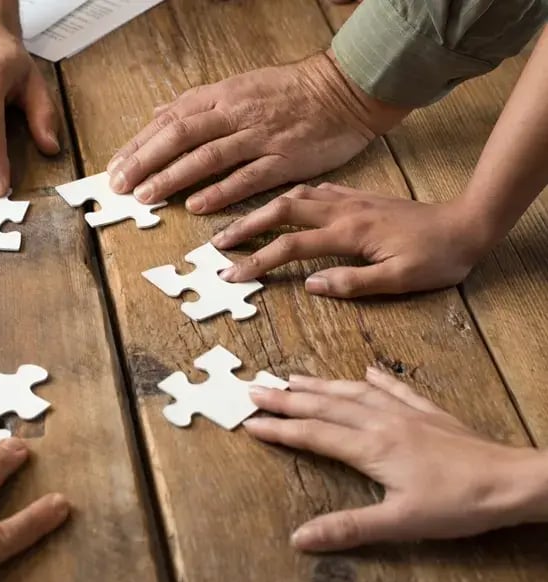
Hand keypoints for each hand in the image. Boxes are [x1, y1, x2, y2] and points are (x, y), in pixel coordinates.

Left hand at [106, 52, 407, 213]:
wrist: (344, 91)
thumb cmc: (290, 91)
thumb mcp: (239, 86)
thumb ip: (199, 103)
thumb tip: (160, 114)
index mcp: (223, 96)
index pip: (171, 120)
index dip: (140, 144)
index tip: (116, 166)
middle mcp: (236, 114)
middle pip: (180, 136)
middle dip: (145, 161)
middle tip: (121, 185)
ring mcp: (260, 137)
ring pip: (208, 156)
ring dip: (173, 177)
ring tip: (147, 196)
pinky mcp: (285, 159)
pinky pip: (248, 177)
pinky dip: (221, 191)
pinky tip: (197, 205)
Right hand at [212, 183, 493, 297]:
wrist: (468, 224)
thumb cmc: (437, 258)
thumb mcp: (399, 280)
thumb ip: (353, 283)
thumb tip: (310, 285)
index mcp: (349, 233)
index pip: (291, 247)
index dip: (258, 261)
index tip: (231, 274)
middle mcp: (343, 210)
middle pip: (282, 211)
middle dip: (246, 226)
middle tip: (219, 243)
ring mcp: (350, 200)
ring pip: (295, 195)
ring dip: (264, 209)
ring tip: (241, 223)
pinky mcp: (359, 197)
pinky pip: (316, 190)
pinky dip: (292, 196)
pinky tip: (285, 204)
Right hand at [244, 368, 544, 551]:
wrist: (512, 481)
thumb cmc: (456, 504)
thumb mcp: (399, 523)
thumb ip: (348, 528)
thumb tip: (299, 538)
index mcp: (370, 446)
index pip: (313, 435)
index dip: (280, 429)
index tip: (250, 422)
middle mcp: (381, 422)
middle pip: (325, 407)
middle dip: (288, 399)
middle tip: (256, 389)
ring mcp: (406, 413)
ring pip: (353, 393)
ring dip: (320, 385)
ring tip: (293, 377)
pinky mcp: (428, 413)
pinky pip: (395, 389)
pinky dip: (377, 379)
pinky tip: (366, 372)